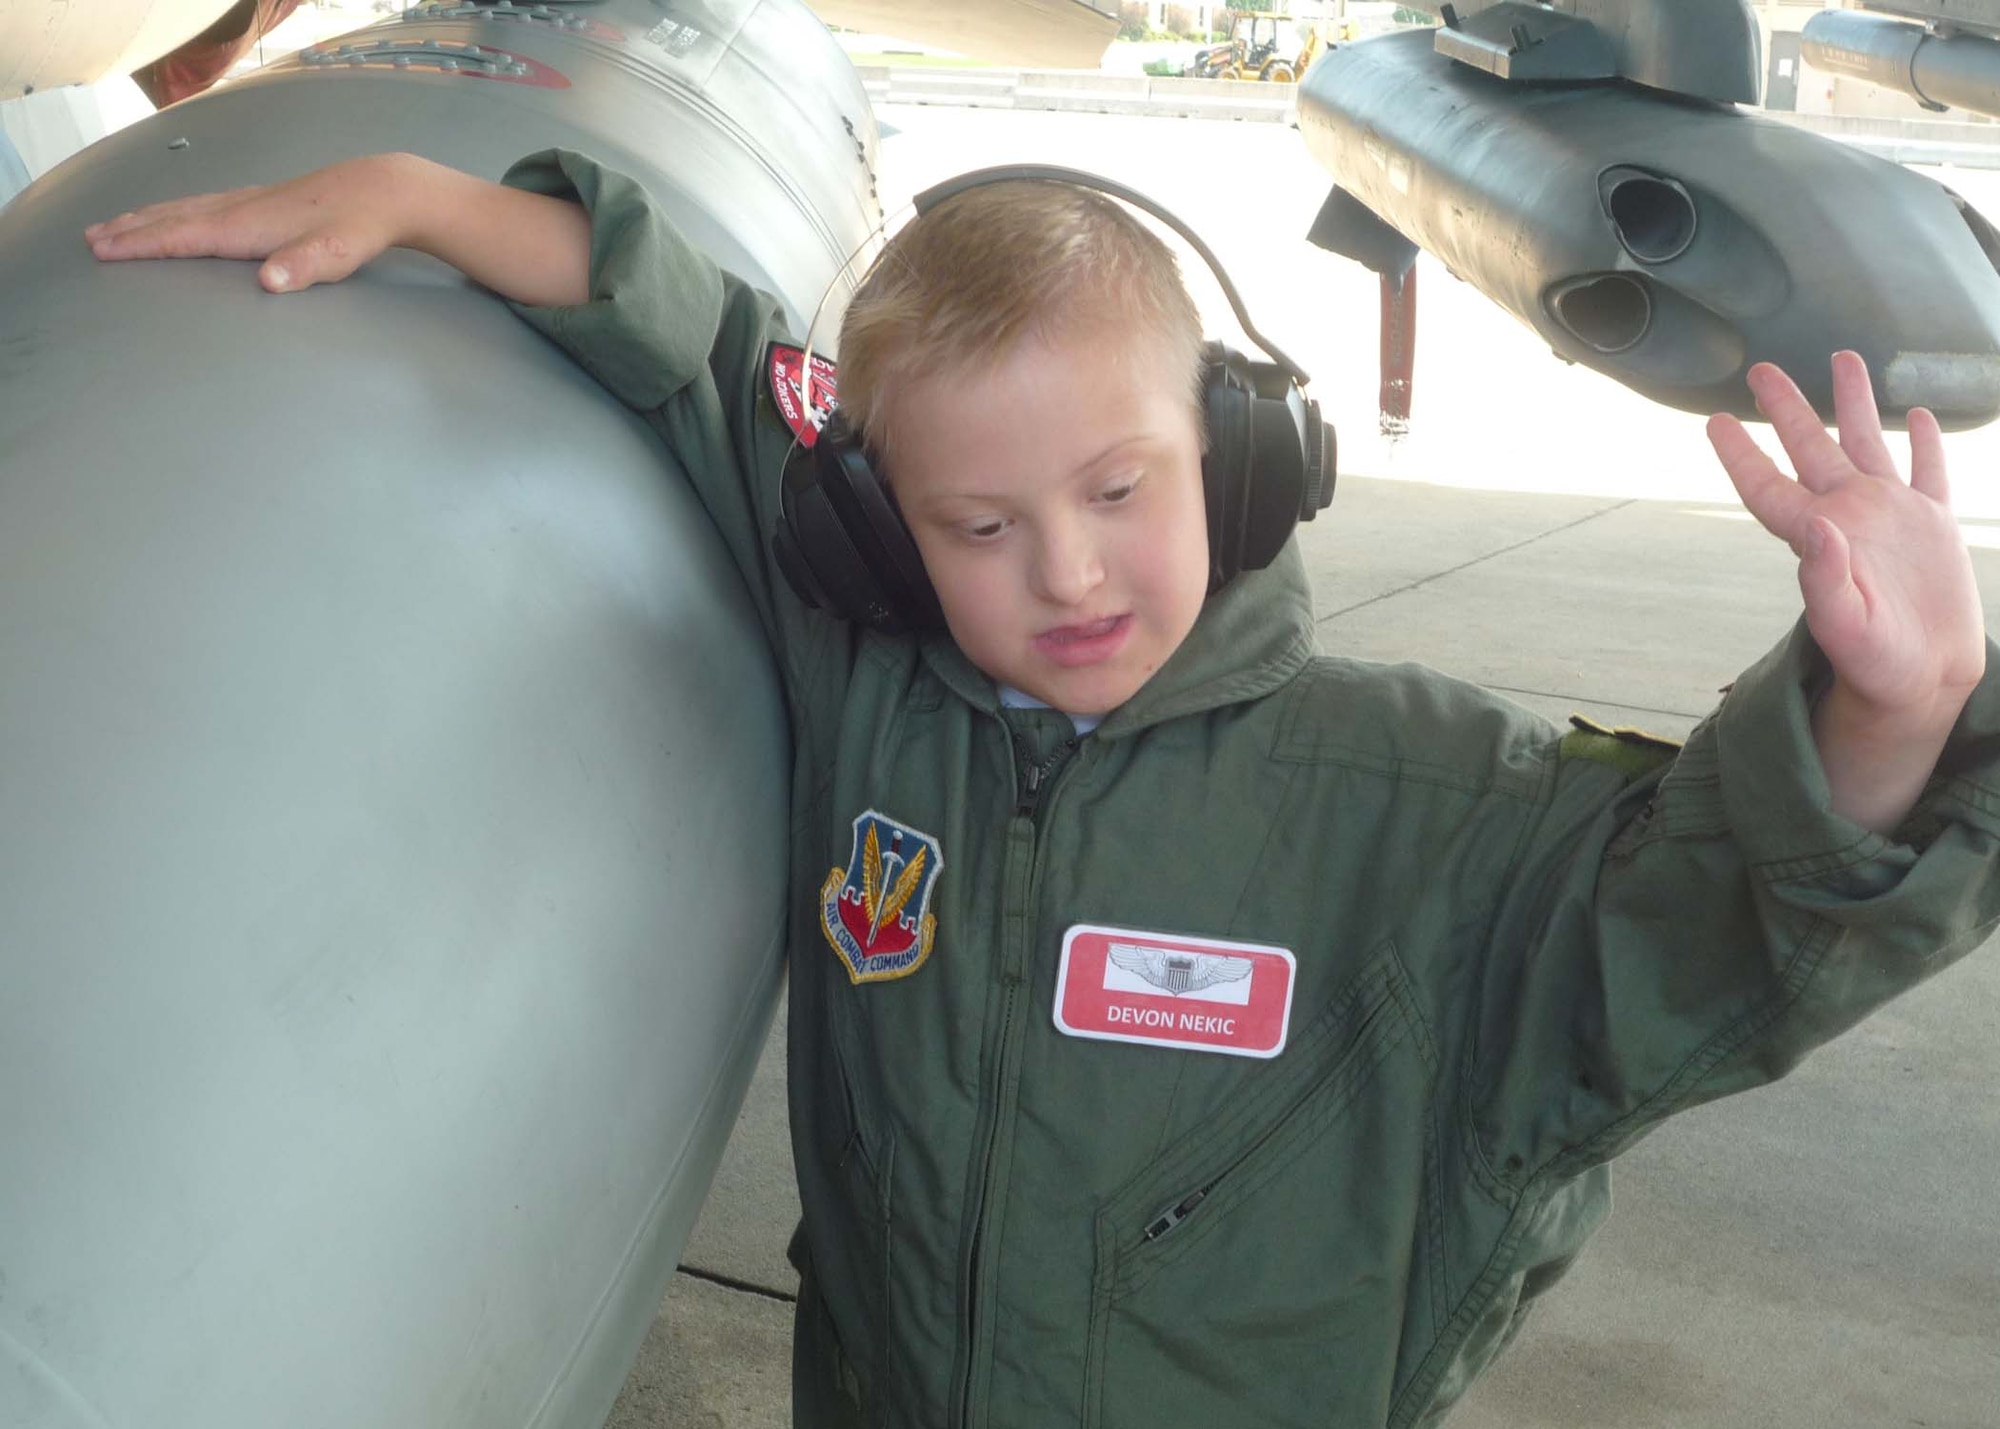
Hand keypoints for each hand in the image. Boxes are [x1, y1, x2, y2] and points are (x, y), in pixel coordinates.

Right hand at [84, 153, 429, 292]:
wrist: (384, 191)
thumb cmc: (359, 226)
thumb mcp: (337, 254)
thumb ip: (301, 268)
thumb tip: (270, 280)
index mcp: (249, 225)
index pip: (183, 236)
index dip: (141, 244)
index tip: (104, 251)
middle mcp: (242, 208)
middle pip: (173, 218)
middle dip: (130, 229)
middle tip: (90, 238)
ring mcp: (251, 200)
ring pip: (186, 208)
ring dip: (148, 217)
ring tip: (116, 225)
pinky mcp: (264, 200)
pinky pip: (205, 205)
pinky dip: (178, 210)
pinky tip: (177, 214)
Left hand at [1708, 353, 1984, 734]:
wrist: (1923, 679)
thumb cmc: (1874, 663)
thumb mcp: (1846, 627)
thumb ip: (1825, 580)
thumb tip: (1818, 526)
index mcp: (1819, 536)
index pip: (1768, 485)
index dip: (1741, 453)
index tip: (1715, 421)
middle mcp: (1851, 514)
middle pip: (1812, 447)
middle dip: (1789, 407)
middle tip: (1762, 369)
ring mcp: (1893, 516)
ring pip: (1869, 442)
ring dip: (1856, 401)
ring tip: (1844, 359)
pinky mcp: (1934, 526)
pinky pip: (1929, 473)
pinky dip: (1926, 443)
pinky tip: (1921, 415)